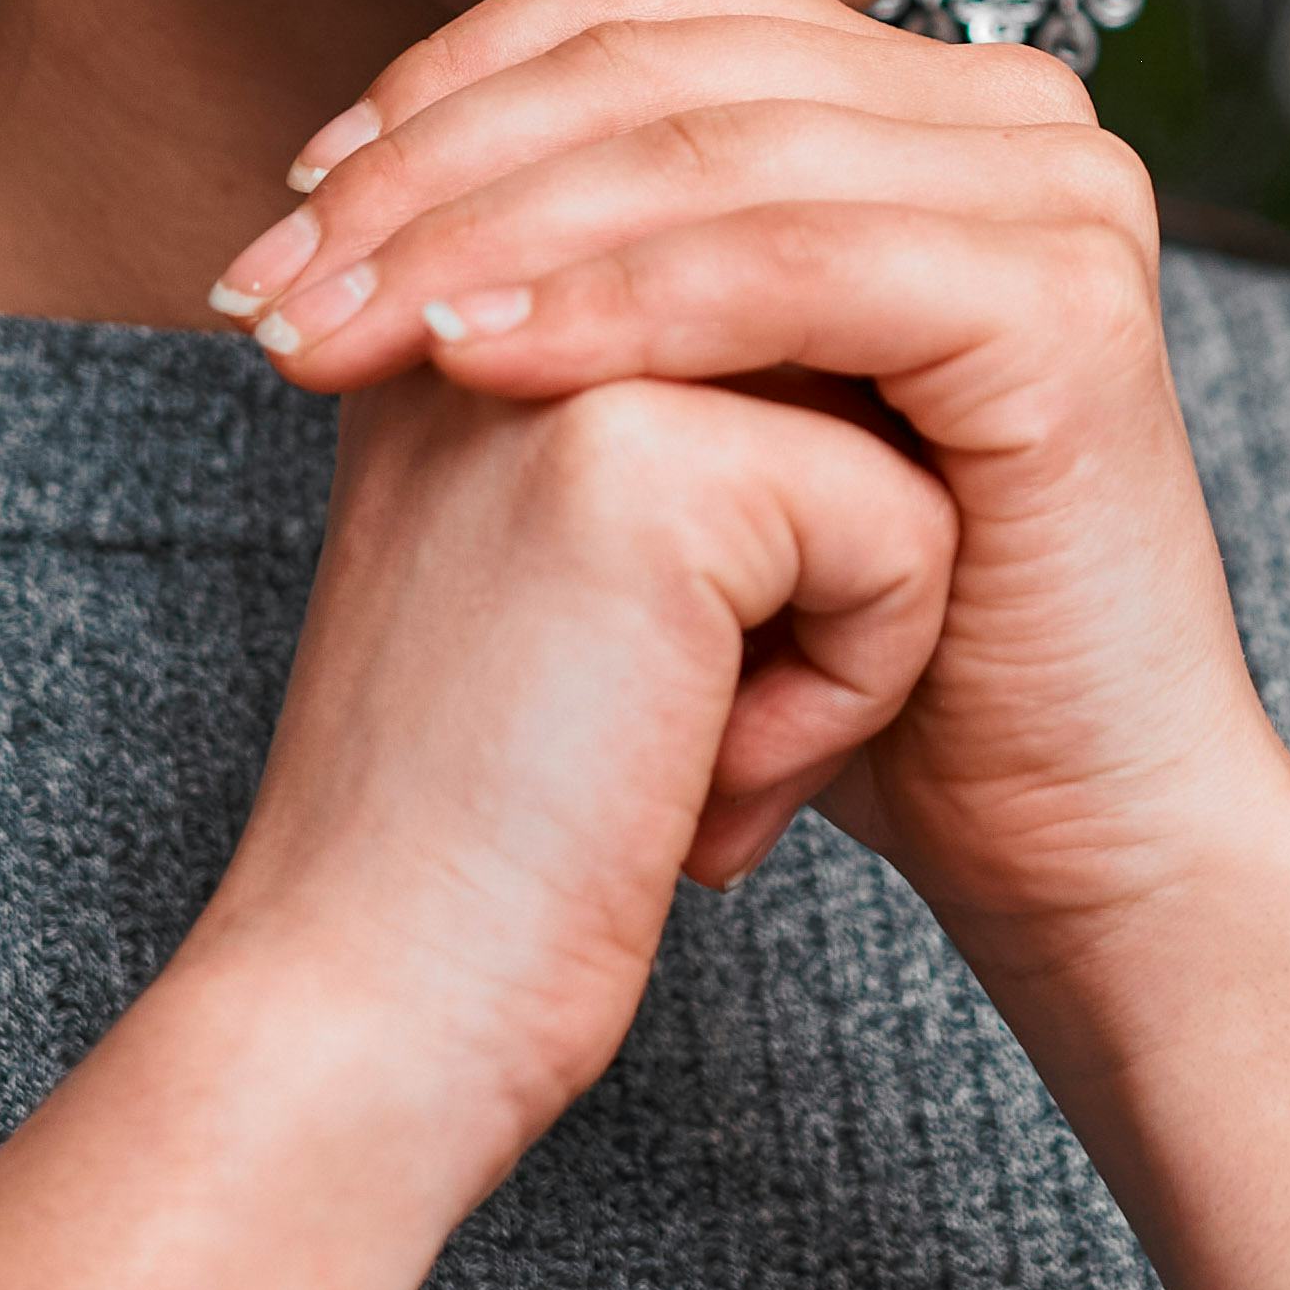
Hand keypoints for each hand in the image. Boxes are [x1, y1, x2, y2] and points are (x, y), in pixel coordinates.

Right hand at [200, 352, 953, 1181]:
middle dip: (818, 563)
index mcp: (459, 290)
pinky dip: (847, 691)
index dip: (776, 516)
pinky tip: (699, 779)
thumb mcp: (583, 577)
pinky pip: (905, 532)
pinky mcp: (649, 452)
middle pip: (840, 358)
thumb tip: (890, 336)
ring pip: (892, 437)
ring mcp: (558, 346)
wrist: (384, 1008)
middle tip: (662, 728)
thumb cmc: (503, 833)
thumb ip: (699, 417)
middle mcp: (493, 281)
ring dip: (841, 627)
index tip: (629, 679)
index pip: (755, 299)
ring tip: (681, 746)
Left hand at [213, 0, 1289, 979]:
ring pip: (708, 150)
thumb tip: (343, 168)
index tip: (286, 204)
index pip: (644, 0)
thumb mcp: (694, 411)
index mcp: (922, 96)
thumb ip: (587, 259)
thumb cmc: (856, 646)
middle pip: (663, 58)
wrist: (1056, 827)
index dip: (448, 79)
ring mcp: (1058, 192)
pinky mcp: (1068, 306)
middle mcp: (1008, 109)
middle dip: (433, 166)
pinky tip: (479, 359)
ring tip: (339, 329)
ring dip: (488, 231)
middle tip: (269, 284)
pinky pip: (795, 268)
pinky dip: (620, 305)